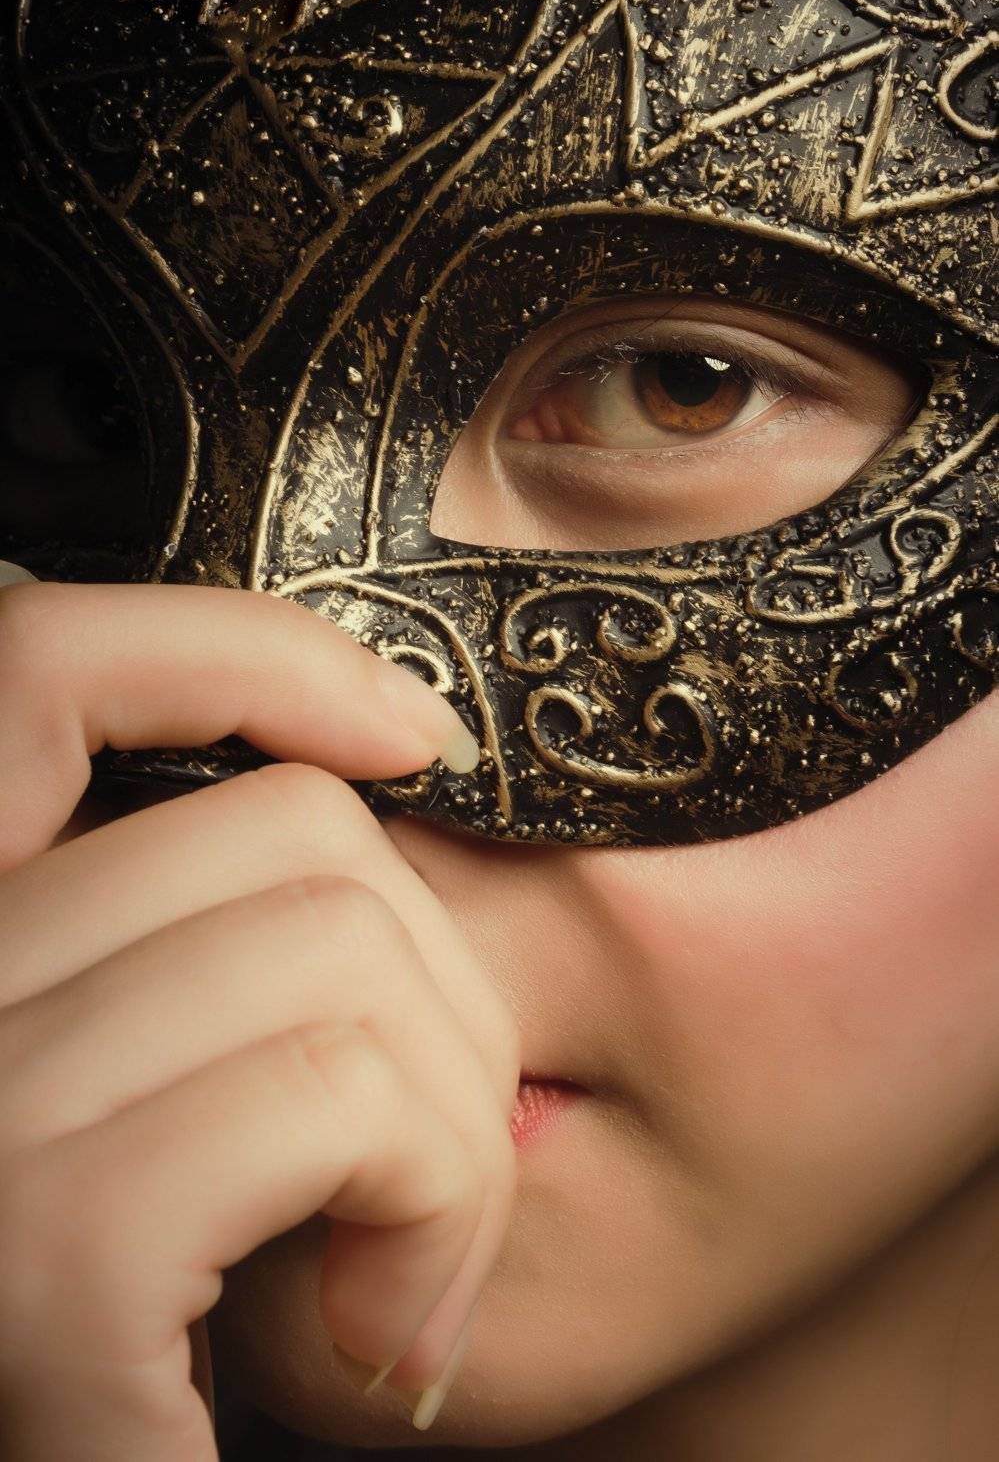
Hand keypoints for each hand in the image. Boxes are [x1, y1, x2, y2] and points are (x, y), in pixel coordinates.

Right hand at [0, 579, 518, 1460]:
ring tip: (409, 1269)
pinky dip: (431, 1207)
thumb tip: (392, 761)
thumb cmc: (165, 1344)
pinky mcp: (46, 1255)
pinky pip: (339, 1095)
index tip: (411, 734)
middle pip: (287, 831)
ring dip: (454, 1128)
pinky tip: (384, 1334)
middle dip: (439, 995)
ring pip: (342, 949)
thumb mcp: (164, 1113)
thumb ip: (209, 959)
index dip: (248, 655)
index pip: (44, 670)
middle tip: (430, 1170)